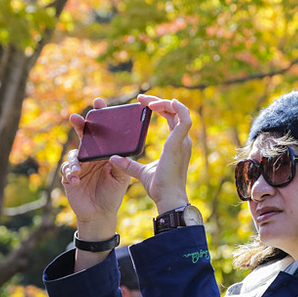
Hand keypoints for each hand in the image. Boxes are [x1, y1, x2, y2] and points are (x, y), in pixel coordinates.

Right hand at [60, 98, 132, 238]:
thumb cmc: (113, 193)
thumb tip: (120, 151)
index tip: (99, 102)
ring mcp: (78, 166)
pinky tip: (74, 179)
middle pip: (83, 136)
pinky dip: (70, 173)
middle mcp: (90, 156)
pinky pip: (66, 171)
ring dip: (74, 159)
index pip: (101, 132)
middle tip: (76, 117)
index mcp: (103, 152)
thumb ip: (122, 164)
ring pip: (73, 154)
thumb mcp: (122, 177)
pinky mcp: (69, 177)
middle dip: (79, 125)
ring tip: (78, 168)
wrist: (102, 214)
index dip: (99, 116)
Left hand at [109, 95, 193, 213]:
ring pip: (180, 112)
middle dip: (159, 101)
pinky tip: (166, 102)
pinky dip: (178, 108)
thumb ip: (129, 164)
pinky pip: (184, 120)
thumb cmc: (158, 187)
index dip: (159, 107)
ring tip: (148, 102)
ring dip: (165, 102)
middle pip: (174, 111)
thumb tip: (114, 158)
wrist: (166, 198)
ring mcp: (183, 141)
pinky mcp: (179, 143)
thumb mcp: (140, 171)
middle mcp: (182, 140)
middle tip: (141, 98)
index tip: (143, 103)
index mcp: (175, 143)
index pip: (170, 118)